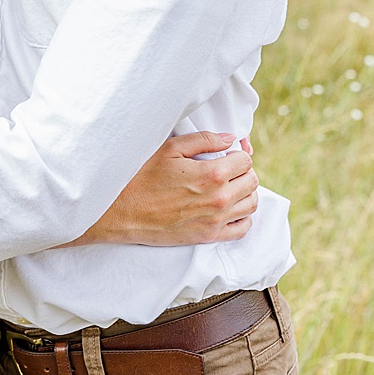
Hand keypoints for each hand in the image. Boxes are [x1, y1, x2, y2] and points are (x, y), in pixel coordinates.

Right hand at [74, 131, 259, 246]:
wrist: (121, 211)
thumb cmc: (142, 176)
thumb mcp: (170, 148)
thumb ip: (204, 140)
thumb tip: (230, 138)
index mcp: (211, 174)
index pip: (245, 161)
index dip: (238, 153)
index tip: (227, 153)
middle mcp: (219, 199)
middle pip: (252, 181)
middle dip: (243, 171)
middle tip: (227, 167)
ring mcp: (215, 221)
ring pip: (251, 204)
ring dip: (245, 192)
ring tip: (229, 185)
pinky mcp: (208, 236)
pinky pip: (242, 229)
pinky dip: (243, 216)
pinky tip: (231, 208)